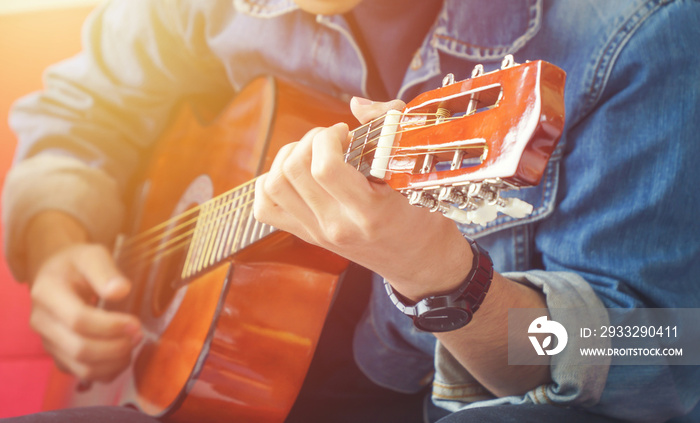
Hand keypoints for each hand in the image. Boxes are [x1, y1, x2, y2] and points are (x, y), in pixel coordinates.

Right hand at [26, 213, 141, 382]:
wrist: (56, 273)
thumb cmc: (76, 263)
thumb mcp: (92, 255)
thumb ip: (105, 271)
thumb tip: (120, 291)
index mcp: (47, 293)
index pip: (78, 320)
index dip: (110, 326)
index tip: (135, 323)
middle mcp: (42, 322)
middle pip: (79, 348)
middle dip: (115, 347)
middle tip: (139, 335)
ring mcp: (48, 342)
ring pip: (81, 368)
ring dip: (113, 362)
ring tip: (133, 344)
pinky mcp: (58, 355)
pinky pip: (82, 374)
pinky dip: (107, 371)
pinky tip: (123, 355)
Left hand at [254, 97, 472, 299]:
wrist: (419, 263)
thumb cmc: (422, 216)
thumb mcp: (417, 176)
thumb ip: (390, 130)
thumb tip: (356, 104)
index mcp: (368, 212)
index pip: (325, 168)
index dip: (328, 138)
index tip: (346, 133)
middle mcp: (336, 226)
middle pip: (293, 171)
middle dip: (310, 140)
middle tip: (332, 139)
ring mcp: (317, 233)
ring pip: (274, 184)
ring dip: (289, 157)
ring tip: (314, 153)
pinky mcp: (306, 236)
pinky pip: (265, 207)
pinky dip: (272, 182)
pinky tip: (298, 174)